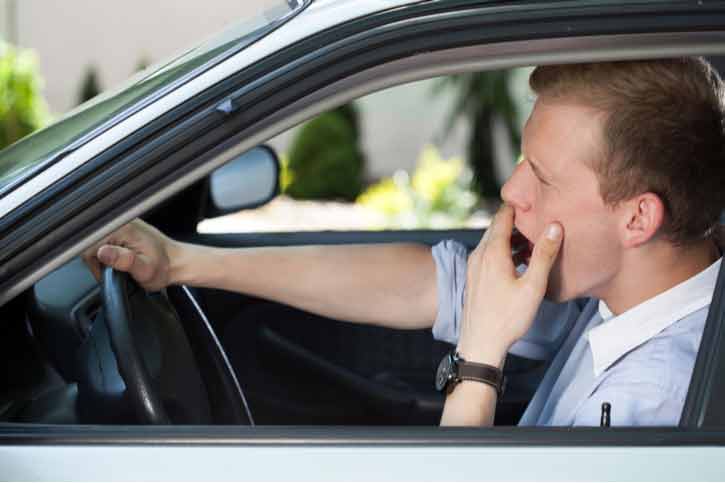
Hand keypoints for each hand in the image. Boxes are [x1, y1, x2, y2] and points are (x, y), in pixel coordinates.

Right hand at [82, 219, 178, 291]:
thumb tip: (102, 252)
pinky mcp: (122, 228)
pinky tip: (121, 259)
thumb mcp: (144, 269)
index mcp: (124, 228)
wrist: (176, 262)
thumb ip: (123, 261)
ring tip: (121, 266)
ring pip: (95, 242)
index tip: (107, 271)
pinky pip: (104, 240)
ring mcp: (121, 223)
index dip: (94, 262)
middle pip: (89, 242)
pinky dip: (109, 253)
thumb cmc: (164, 267)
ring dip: (104, 258)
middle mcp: (121, 222)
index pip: (88, 243)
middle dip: (98, 260)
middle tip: (116, 271)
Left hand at [457, 204, 562, 365]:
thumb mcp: (532, 286)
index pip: (503, 216)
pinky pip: (488, 254)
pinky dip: (503, 250)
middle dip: (516, 220)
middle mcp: (478, 255)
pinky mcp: (473, 277)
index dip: (518, 205)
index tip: (533, 197)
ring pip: (492, 241)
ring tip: (532, 238)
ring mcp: (473, 266)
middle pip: (497, 227)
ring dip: (510, 237)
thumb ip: (543, 255)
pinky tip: (517, 260)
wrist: (480, 344)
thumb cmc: (507, 318)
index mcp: (492, 252)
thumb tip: (554, 226)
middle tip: (538, 215)